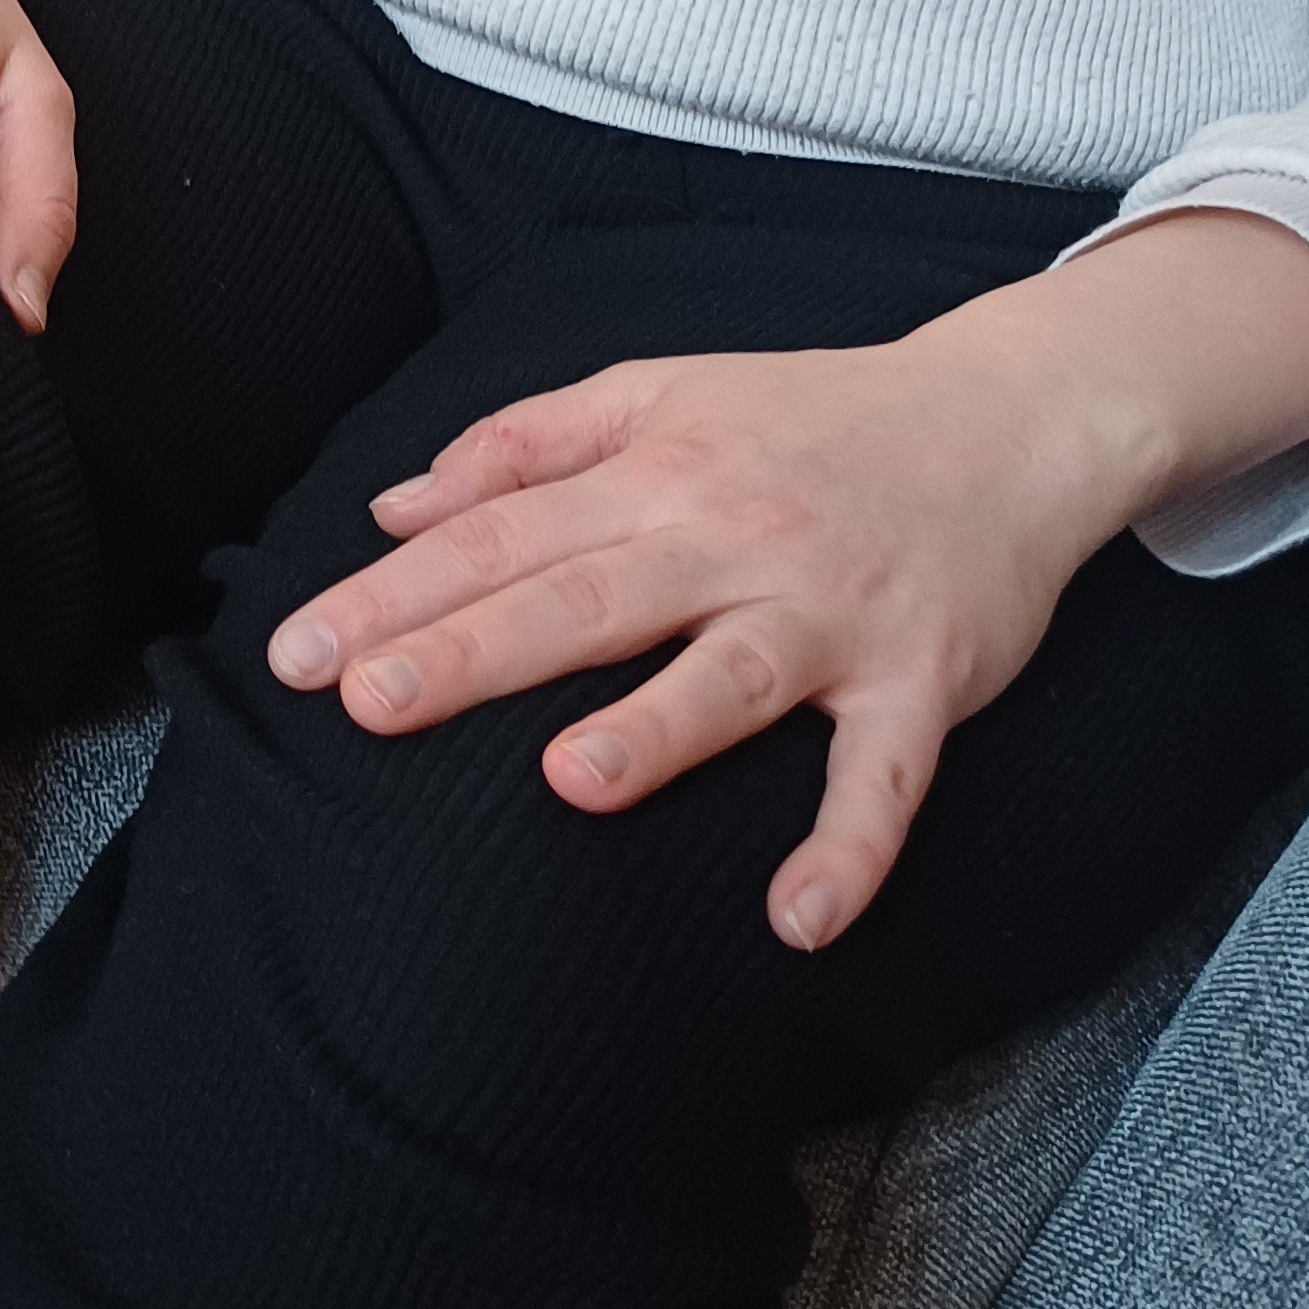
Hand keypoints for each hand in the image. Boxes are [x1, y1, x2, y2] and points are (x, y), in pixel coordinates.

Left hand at [266, 211, 1308, 951]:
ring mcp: (828, 613)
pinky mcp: (919, 679)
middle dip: (474, 650)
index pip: (500, 534)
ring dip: (658, 729)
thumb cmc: (817, 416)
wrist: (1012, 418)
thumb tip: (396, 505)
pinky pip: (885, 776)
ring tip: (572, 782)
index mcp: (656, 471)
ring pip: (731, 675)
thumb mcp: (662, 391)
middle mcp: (732, 538)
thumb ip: (525, 442)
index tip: (297, 653)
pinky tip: (800, 918)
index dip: (395, 593)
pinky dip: (851, 846)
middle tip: (368, 703)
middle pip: (586, 598)